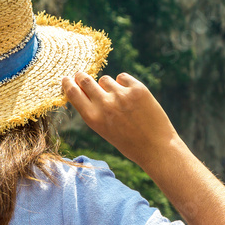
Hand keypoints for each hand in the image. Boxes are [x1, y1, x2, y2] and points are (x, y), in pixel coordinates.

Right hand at [62, 71, 180, 169]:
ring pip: (105, 79)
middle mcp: (104, 104)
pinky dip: (124, 84)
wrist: (156, 148)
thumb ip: (94, 111)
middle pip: (85, 80)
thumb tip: (84, 89)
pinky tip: (131, 97)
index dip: (68, 84)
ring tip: (119, 100)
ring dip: (108, 86)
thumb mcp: (104, 130)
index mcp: (93, 118)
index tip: (67, 79)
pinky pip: (123, 77)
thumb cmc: (129, 143)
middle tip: (82, 76)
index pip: (73, 93)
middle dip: (82, 77)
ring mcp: (121, 95)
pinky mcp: (137, 89)